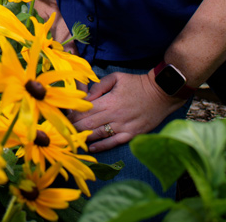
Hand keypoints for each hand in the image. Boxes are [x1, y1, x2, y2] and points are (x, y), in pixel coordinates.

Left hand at [69, 71, 184, 153]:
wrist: (161, 93)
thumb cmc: (137, 84)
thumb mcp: (116, 78)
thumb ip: (99, 86)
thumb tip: (86, 96)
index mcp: (109, 101)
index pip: (85, 111)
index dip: (73, 115)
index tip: (64, 117)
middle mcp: (114, 116)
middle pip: (89, 124)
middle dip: (75, 127)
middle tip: (64, 130)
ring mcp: (123, 127)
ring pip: (99, 135)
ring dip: (84, 137)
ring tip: (73, 139)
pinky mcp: (132, 134)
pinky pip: (113, 143)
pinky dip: (101, 146)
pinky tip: (91, 148)